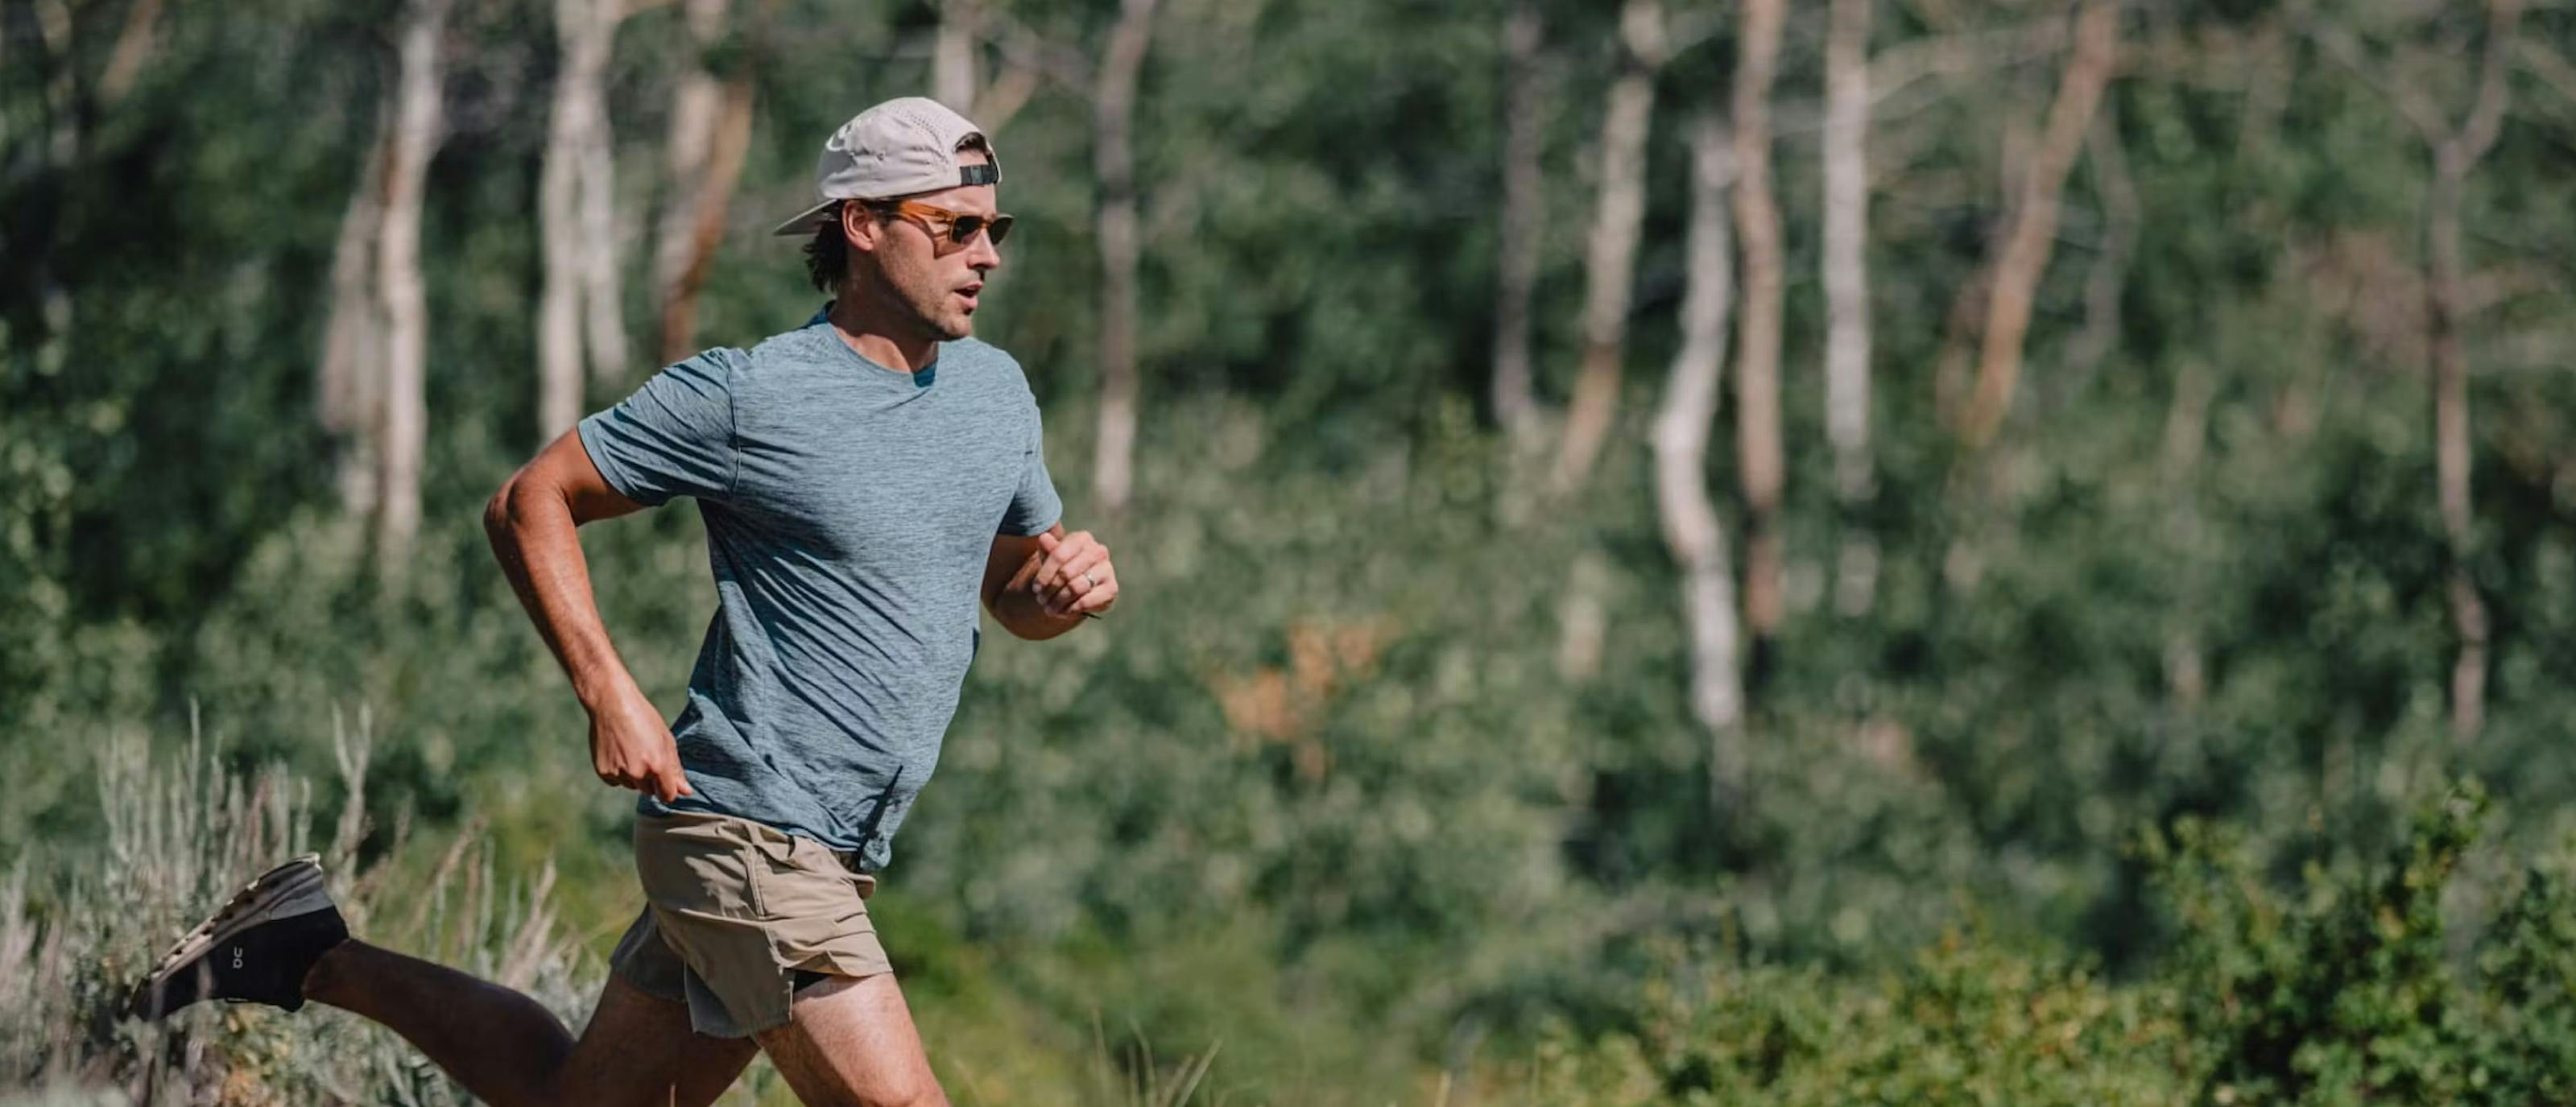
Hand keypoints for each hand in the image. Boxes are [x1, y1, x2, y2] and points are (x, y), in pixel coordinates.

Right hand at [587, 684, 693, 801]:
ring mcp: (618, 773)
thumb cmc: (643, 718)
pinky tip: (618, 752)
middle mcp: (637, 773)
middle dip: (651, 780)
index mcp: (657, 765)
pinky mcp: (603, 772)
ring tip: (631, 749)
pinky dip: (618, 772)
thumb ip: (675, 769)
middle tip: (646, 756)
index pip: (668, 795)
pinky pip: (615, 781)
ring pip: (632, 786)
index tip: (667, 782)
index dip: (669, 790)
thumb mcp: (666, 740)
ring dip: (634, 776)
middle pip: (649, 792)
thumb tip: (686, 792)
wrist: (611, 703)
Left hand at [1033, 530, 1117, 618]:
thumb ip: (1047, 549)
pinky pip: (1087, 601)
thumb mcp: (1051, 558)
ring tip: (1049, 609)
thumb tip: (1044, 538)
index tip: (1036, 589)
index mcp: (1082, 539)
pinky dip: (1071, 609)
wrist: (1080, 585)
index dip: (1044, 575)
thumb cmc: (1062, 567)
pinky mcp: (1111, 588)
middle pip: (1066, 573)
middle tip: (1041, 601)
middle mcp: (1098, 551)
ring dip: (1059, 601)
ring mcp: (1107, 569)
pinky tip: (1063, 612)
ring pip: (1076, 588)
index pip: (1058, 556)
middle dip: (1050, 589)